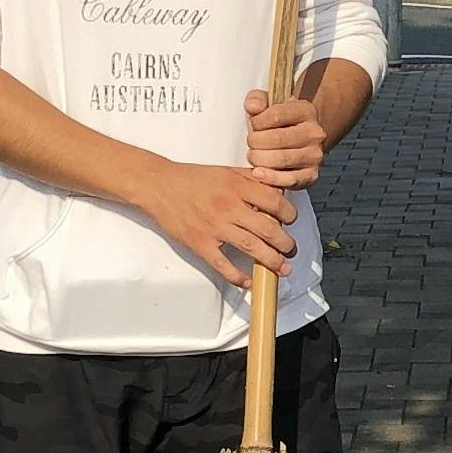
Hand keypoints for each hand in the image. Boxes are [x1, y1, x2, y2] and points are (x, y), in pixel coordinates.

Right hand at [139, 158, 302, 283]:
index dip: (289, 214)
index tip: (291, 221)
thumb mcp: (226, 171)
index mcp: (238, 186)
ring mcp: (215, 227)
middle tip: (291, 250)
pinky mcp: (201, 244)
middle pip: (269, 229)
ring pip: (252, 248)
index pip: (275, 202)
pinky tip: (248, 281)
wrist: (159, 186)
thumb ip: (252, 179)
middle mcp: (229, 207)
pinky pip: (223, 265)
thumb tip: (277, 189)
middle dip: (286, 244)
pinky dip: (238, 276)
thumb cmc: (192, 179)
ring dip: (272, 261)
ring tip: (281, 268)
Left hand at [245, 87, 328, 187]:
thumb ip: (258, 100)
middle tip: (250, 143)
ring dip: (260, 159)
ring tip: (253, 156)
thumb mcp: (269, 104)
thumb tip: (252, 107)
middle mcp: (314, 133)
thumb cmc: (280, 122)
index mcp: (305, 111)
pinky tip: (259, 173)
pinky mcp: (311, 174)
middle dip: (256, 142)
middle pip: (278, 139)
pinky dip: (271, 178)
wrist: (300, 139)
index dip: (258, 122)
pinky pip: (289, 179)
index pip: (277, 115)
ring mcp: (314, 155)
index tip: (253, 124)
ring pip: (282, 159)